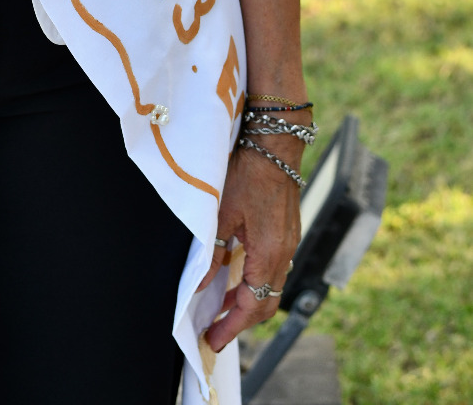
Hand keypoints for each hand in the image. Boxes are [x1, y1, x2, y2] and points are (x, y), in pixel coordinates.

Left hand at [197, 135, 302, 352]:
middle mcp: (284, 255)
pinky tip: (236, 278)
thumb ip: (213, 254)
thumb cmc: (248, 174)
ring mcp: (288, 244)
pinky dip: (254, 282)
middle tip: (215, 331)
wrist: (275, 146)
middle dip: (240, 322)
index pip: (252, 305)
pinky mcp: (287, 234)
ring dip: (247, 302)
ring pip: (270, 287)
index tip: (213, 340)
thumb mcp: (223, 214)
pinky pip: (273, 270)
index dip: (231, 327)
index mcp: (269, 254)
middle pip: (265, 303)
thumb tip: (199, 285)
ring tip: (220, 309)